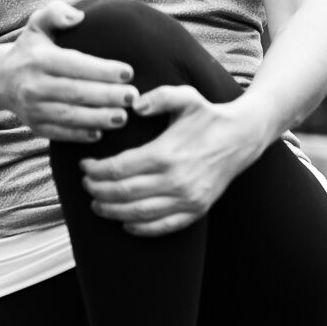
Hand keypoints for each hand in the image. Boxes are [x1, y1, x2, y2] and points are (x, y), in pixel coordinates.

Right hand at [1, 0, 137, 142]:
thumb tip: (78, 17)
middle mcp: (33, 85)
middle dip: (106, 96)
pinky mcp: (35, 127)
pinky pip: (60, 133)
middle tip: (132, 96)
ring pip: (69, 116)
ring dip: (98, 118)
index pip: (74, 64)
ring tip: (123, 118)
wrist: (1, 80)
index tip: (128, 72)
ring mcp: (33, 109)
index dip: (101, 70)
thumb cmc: (31, 49)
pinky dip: (80, 136)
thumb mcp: (37, 24)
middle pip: (74, 92)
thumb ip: (56, 13)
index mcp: (38, 59)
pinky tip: (101, 134)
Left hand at [80, 86, 257, 235]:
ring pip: (138, 213)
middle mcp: (175, 180)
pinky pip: (163, 226)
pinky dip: (140, 228)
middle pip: (122, 193)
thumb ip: (158, 97)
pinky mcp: (197, 210)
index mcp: (166, 153)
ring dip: (111, 211)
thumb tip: (133, 105)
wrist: (242, 137)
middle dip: (97, 190)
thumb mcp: (185, 97)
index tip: (84, 166)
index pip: (118, 169)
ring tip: (96, 203)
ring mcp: (187, 198)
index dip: (95, 170)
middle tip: (86, 185)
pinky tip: (124, 222)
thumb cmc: (208, 116)